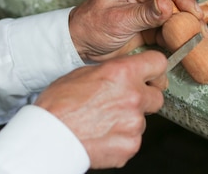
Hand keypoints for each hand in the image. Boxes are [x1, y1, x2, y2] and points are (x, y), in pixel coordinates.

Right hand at [34, 50, 166, 168]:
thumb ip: (112, 72)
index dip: (153, 70)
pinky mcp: (130, 145)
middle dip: (144, 99)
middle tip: (123, 102)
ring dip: (129, 120)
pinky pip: (133, 140)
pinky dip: (121, 139)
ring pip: (142, 120)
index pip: (158, 63)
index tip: (150, 75)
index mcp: (123, 73)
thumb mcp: (84, 73)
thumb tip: (123, 73)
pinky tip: (103, 135)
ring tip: (103, 121)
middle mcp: (134, 96)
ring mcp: (134, 123)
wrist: (49, 137)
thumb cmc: (59, 105)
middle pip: (157, 96)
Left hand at [69, 0, 207, 61]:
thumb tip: (167, 6)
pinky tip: (189, 44)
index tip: (192, 12)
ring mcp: (148, 8)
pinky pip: (168, 29)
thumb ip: (144, 13)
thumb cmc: (91, 25)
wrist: (79, 45)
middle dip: (189, 14)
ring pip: (174, 15)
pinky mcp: (149, 25)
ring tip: (201, 38)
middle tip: (202, 28)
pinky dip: (178, 37)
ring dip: (187, 27)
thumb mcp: (118, 19)